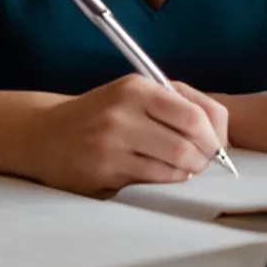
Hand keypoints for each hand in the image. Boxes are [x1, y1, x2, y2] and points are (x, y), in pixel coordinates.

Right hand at [21, 74, 229, 197]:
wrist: (46, 134)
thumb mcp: (135, 93)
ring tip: (183, 166)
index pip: (195, 114)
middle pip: (189, 141)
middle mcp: (124, 111)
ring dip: (188, 170)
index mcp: (138, 87)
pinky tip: (160, 172)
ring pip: (175, 164)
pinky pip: (153, 178)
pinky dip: (167, 179)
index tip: (217, 143)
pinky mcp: (104, 169)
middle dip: (206, 156)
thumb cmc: (102, 114)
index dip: (215, 135)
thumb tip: (220, 130)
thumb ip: (177, 102)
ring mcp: (112, 141)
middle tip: (204, 160)